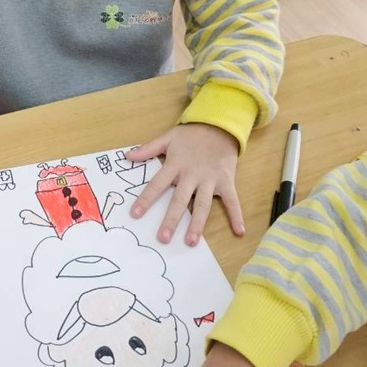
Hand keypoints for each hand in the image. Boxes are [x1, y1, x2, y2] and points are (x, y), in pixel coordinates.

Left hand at [128, 124, 242, 244]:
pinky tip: (239, 231)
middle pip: (180, 200)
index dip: (146, 199)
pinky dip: (236, 215)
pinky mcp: (226, 181)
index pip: (157, 184)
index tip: (135, 214)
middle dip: (172, 219)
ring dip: (198, 223)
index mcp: (176, 165)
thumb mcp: (168, 138)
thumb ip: (148, 149)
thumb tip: (127, 157)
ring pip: (203, 204)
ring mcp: (210, 179)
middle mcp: (192, 175)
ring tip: (191, 241)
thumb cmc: (191, 134)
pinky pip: (232, 200)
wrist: (219, 125)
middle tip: (163, 238)